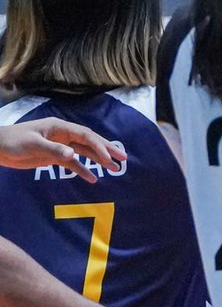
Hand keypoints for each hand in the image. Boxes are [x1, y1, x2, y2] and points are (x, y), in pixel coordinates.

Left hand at [0, 120, 125, 180]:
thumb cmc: (13, 141)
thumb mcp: (32, 144)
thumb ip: (53, 150)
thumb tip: (73, 156)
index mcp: (60, 127)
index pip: (85, 135)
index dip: (99, 146)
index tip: (108, 157)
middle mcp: (63, 135)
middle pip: (90, 141)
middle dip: (107, 149)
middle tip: (123, 158)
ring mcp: (60, 146)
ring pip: (84, 152)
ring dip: (99, 160)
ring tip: (115, 169)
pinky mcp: (55, 157)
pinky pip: (73, 164)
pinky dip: (83, 170)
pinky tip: (92, 179)